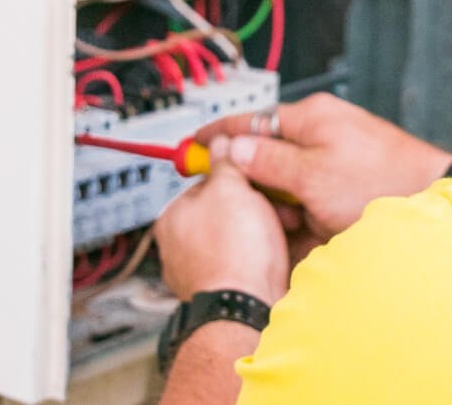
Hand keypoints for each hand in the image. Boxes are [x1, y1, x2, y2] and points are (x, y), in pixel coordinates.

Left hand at [155, 139, 288, 303]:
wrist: (245, 310)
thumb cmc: (234, 253)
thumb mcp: (232, 188)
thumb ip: (226, 162)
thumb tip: (220, 142)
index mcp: (173, 217)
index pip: (206, 181)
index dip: (237, 175)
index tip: (255, 175)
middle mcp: (179, 247)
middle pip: (223, 208)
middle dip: (253, 204)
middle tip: (274, 205)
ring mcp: (199, 271)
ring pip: (237, 235)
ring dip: (261, 230)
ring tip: (279, 230)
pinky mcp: (221, 290)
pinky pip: (244, 261)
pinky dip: (260, 255)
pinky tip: (275, 253)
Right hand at [195, 94, 451, 250]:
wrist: (430, 200)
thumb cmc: (381, 181)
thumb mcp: (312, 175)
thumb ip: (268, 161)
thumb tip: (232, 149)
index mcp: (311, 118)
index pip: (252, 120)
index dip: (218, 135)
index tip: (191, 146)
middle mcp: (322, 133)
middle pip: (268, 157)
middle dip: (260, 187)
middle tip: (257, 210)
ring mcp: (334, 159)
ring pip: (288, 184)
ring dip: (286, 209)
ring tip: (297, 226)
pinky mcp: (345, 184)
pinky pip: (311, 199)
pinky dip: (307, 217)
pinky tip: (313, 233)